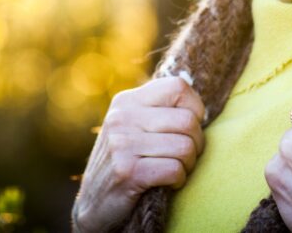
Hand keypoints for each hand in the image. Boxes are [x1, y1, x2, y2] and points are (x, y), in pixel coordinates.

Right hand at [72, 76, 204, 231]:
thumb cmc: (124, 161)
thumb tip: (198, 103)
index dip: (195, 108)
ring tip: (176, 169)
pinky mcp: (127, 172)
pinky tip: (168, 183)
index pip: (178, 87)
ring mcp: (122, 144)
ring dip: (189, 164)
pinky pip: (174, 169)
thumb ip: (157, 110)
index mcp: (126, 101)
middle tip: (185, 156)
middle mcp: (122, 118)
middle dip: (196, 143)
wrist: (93, 204)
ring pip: (185, 147)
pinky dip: (179, 180)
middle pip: (187, 120)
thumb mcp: (132, 126)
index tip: (187, 128)